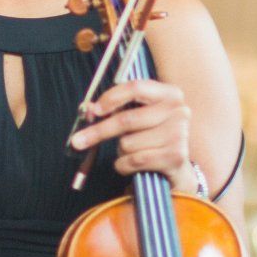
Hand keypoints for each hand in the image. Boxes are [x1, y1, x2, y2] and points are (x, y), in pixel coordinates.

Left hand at [69, 78, 193, 187]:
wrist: (177, 168)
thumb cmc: (152, 138)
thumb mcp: (137, 117)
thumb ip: (115, 109)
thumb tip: (88, 109)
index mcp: (169, 94)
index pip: (135, 88)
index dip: (111, 98)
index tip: (94, 110)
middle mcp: (178, 111)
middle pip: (127, 119)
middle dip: (99, 132)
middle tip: (77, 141)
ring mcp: (179, 134)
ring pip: (128, 143)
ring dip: (121, 151)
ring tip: (132, 152)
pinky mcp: (175, 157)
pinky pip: (134, 160)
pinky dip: (124, 166)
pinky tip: (131, 166)